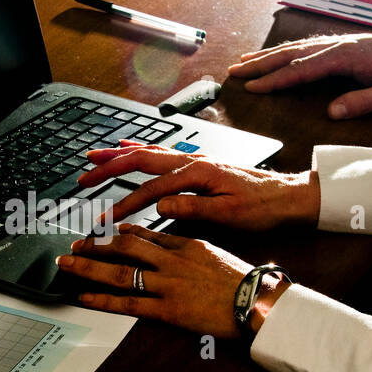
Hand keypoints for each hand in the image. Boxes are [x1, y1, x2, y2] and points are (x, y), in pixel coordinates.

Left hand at [56, 224, 287, 337]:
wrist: (259, 301)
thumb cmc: (244, 282)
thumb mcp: (215, 253)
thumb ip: (190, 248)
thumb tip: (174, 245)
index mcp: (184, 245)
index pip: (144, 235)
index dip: (119, 233)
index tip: (104, 232)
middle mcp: (171, 261)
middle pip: (124, 247)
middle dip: (96, 245)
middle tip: (75, 244)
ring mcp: (167, 285)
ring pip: (119, 272)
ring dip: (89, 267)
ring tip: (67, 263)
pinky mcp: (168, 309)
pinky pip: (129, 304)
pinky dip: (103, 300)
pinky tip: (84, 297)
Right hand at [80, 142, 318, 229]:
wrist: (288, 196)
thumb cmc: (263, 207)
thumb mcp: (230, 214)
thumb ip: (193, 208)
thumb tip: (160, 206)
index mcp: (198, 172)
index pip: (152, 189)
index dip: (125, 205)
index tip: (106, 221)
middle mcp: (192, 161)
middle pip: (141, 160)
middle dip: (109, 167)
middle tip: (83, 176)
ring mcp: (194, 160)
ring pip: (148, 153)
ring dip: (118, 155)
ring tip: (93, 157)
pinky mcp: (197, 165)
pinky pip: (160, 154)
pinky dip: (138, 151)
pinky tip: (126, 150)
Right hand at [226, 33, 371, 118]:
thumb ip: (363, 102)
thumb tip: (332, 112)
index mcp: (344, 58)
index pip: (300, 70)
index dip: (274, 80)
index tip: (251, 88)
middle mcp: (338, 47)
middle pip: (290, 54)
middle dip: (260, 64)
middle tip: (233, 70)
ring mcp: (340, 44)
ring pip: (296, 49)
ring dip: (269, 56)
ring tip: (246, 61)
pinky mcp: (345, 47)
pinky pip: (307, 49)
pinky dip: (287, 53)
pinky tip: (280, 58)